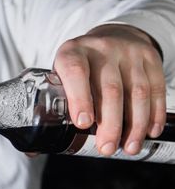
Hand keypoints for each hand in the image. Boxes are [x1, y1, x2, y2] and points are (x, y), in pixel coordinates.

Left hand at [54, 24, 165, 155]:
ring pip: (136, 92)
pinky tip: (148, 132)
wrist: (111, 37)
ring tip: (128, 147)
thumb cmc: (79, 68)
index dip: (79, 98)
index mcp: (72, 53)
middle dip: (110, 123)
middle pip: (110, 89)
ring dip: (135, 124)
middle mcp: (101, 49)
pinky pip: (156, 89)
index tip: (83, 124)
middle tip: (107, 148)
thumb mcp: (61, 77)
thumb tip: (32, 150)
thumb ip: (49, 109)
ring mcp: (128, 52)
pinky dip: (154, 114)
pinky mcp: (150, 58)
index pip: (75, 72)